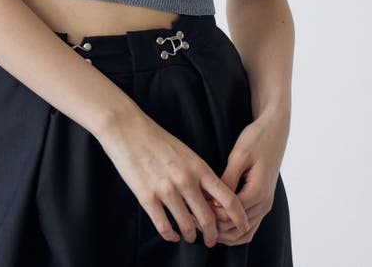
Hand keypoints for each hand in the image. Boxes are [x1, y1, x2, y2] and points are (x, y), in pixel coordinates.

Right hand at [96, 108, 250, 247]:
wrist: (128, 130)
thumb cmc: (158, 140)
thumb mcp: (186, 153)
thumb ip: (200, 175)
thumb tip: (212, 200)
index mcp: (199, 167)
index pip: (227, 197)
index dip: (238, 216)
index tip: (243, 226)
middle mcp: (186, 180)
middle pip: (209, 218)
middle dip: (213, 235)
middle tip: (212, 241)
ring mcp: (166, 190)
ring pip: (187, 226)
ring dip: (191, 236)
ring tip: (190, 237)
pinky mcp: (147, 197)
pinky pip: (164, 227)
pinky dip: (171, 235)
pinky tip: (172, 234)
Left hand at [202, 109, 288, 246]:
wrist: (275, 131)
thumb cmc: (256, 139)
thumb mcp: (239, 156)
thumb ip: (227, 180)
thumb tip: (213, 201)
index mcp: (258, 192)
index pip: (231, 215)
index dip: (210, 214)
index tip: (193, 207)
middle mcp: (265, 203)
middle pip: (236, 228)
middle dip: (214, 225)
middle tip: (192, 216)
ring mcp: (266, 205)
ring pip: (243, 233)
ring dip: (223, 231)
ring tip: (202, 220)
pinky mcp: (263, 202)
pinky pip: (249, 226)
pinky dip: (234, 230)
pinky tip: (217, 222)